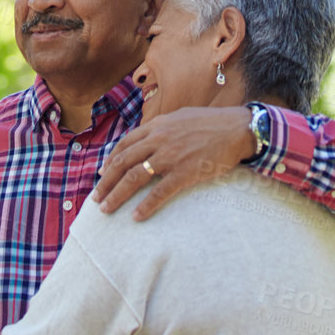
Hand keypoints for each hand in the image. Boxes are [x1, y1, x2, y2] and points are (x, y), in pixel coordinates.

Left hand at [93, 106, 253, 218]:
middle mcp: (159, 139)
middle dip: (106, 182)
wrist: (237, 128)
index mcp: (157, 126)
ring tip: (106, 209)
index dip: (110, 161)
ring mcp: (171, 156)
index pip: (124, 144)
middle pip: (123, 162)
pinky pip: (159, 192)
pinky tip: (136, 217)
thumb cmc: (211, 123)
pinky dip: (146, 206)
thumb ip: (162, 128)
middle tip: (96, 198)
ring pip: (135, 177)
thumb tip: (148, 137)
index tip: (102, 174)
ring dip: (117, 195)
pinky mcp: (185, 172)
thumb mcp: (180, 117)